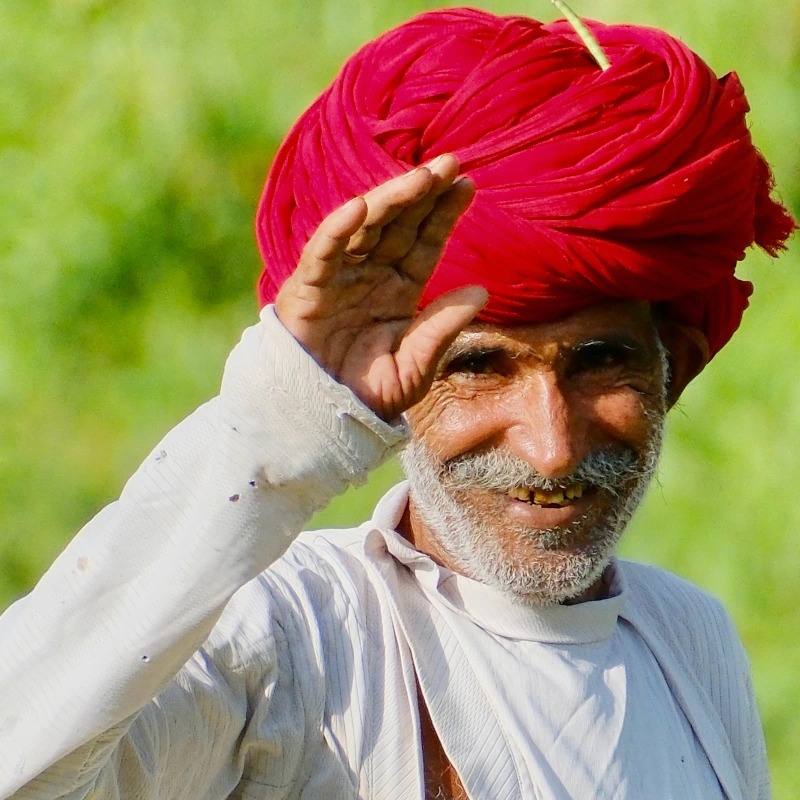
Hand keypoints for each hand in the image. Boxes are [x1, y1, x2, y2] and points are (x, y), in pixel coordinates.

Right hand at [274, 154, 487, 420]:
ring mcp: (340, 277)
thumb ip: (441, 328)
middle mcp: (371, 275)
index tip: (467, 185)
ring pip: (366, 228)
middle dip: (423, 193)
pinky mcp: (309, 287)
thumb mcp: (415, 366)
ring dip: (391, 199)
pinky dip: (338, 228)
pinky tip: (361, 206)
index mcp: (399, 290)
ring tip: (422, 176)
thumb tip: (482, 291)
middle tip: (451, 162)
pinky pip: (324, 251)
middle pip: (400, 225)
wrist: (321, 416)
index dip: (443, 214)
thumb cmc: (369, 393)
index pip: (424, 243)